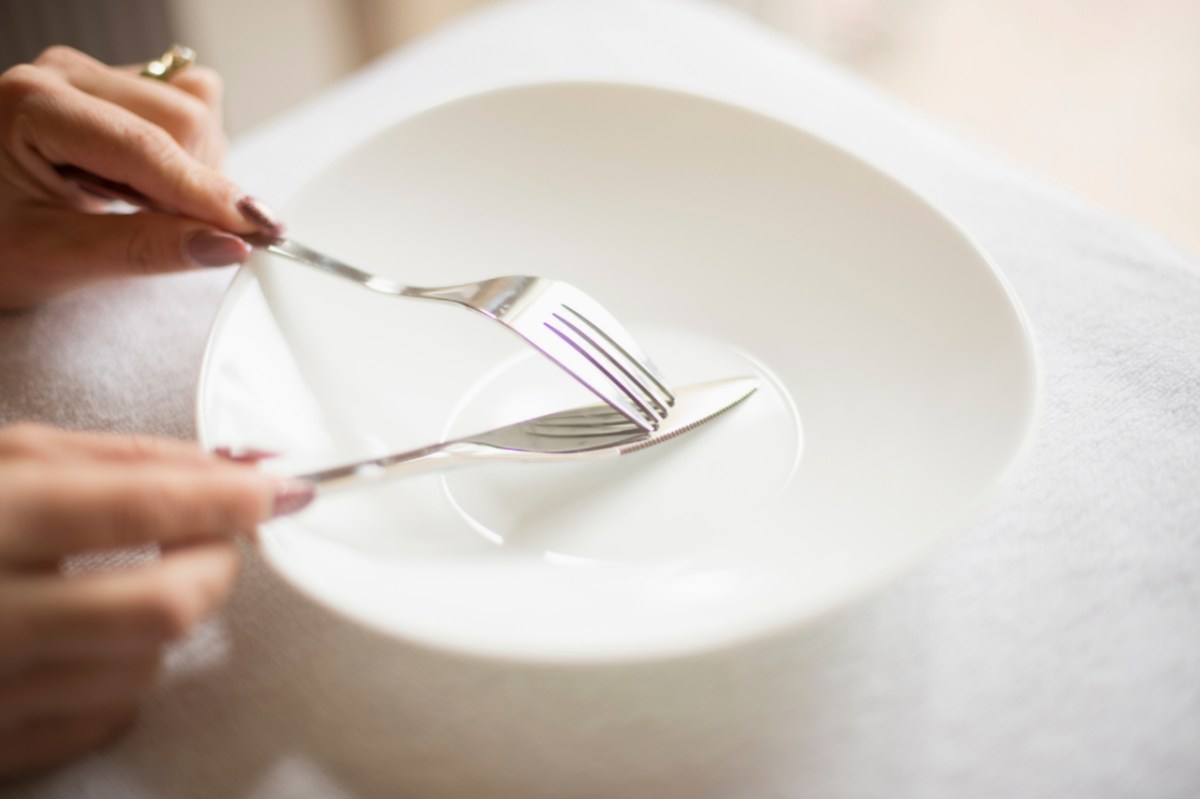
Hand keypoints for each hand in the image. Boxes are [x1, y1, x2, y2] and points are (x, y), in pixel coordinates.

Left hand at [0, 46, 282, 310]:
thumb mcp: (56, 258)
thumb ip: (145, 250)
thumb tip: (228, 245)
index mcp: (32, 105)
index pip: (146, 148)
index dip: (208, 194)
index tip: (259, 232)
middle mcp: (65, 74)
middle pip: (183, 121)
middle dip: (200, 187)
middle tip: (184, 237)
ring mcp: (94, 74)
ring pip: (194, 112)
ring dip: (195, 171)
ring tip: (140, 208)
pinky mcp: (119, 85)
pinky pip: (191, 106)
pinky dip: (192, 154)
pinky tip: (150, 183)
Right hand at [0, 424, 311, 778]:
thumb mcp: (5, 459)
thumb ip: (124, 461)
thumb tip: (238, 467)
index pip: (138, 507)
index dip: (227, 495)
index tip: (280, 489)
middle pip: (165, 605)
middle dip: (215, 564)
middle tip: (212, 536)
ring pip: (146, 665)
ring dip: (163, 618)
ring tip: (118, 580)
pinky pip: (104, 717)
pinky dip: (121, 672)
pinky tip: (83, 638)